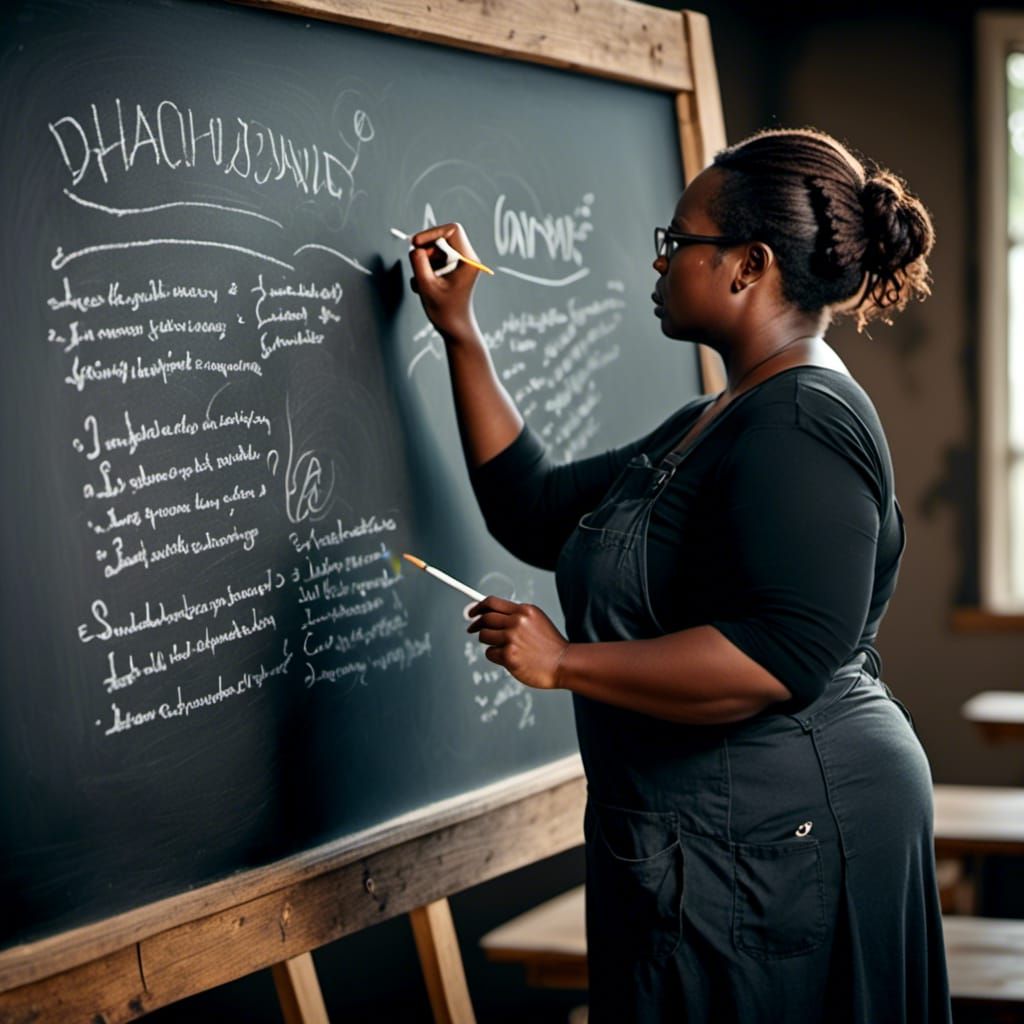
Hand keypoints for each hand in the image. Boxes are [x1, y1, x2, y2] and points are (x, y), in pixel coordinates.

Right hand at [408, 222, 481, 339]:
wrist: (454, 328)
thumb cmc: (445, 311)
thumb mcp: (426, 285)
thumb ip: (418, 262)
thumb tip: (415, 248)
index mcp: (468, 260)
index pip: (452, 230)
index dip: (432, 233)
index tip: (416, 244)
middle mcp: (467, 259)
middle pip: (442, 238)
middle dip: (426, 251)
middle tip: (419, 268)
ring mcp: (460, 264)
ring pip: (436, 250)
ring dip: (424, 263)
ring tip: (423, 283)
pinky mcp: (453, 270)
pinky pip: (435, 260)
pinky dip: (426, 270)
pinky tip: (426, 287)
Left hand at [467, 596, 569, 690]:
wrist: (564, 663)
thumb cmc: (551, 646)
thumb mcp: (536, 620)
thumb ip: (516, 615)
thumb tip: (491, 614)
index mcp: (524, 610)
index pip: (492, 602)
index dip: (478, 607)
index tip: (472, 612)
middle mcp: (517, 621)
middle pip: (484, 618)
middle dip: (476, 625)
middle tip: (472, 629)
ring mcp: (512, 638)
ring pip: (484, 636)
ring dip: (489, 642)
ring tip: (502, 647)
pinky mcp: (508, 655)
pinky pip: (490, 653)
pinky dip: (496, 656)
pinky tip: (510, 658)